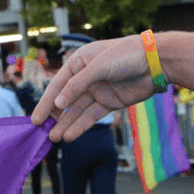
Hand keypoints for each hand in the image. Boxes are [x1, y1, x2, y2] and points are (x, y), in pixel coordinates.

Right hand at [30, 34, 157, 140]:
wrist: (156, 62)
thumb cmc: (126, 55)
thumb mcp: (98, 66)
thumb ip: (77, 85)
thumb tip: (58, 104)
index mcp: (79, 62)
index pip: (58, 85)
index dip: (46, 102)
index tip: (36, 119)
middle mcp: (85, 77)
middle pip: (65, 100)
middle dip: (54, 116)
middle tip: (42, 132)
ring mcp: (97, 91)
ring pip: (77, 111)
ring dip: (65, 124)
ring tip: (54, 138)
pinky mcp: (109, 103)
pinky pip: (91, 116)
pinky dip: (81, 126)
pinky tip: (70, 136)